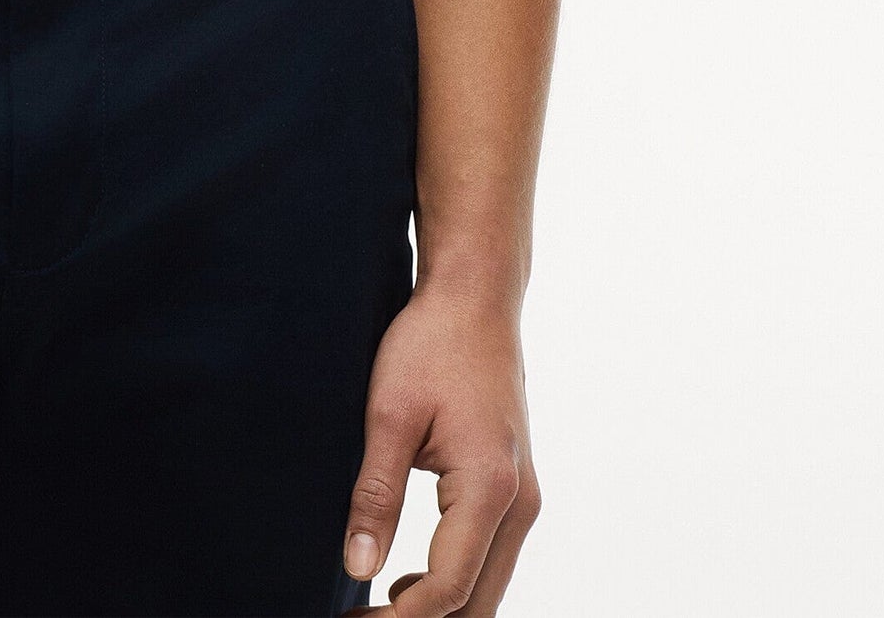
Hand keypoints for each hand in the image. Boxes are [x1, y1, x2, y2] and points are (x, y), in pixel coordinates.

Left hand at [342, 283, 540, 614]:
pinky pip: (491, 559)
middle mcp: (521, 503)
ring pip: (489, 587)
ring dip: (440, 608)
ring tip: (376, 609)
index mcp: (491, 486)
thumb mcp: (388, 414)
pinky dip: (456, 583)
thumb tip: (358, 568)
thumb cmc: (431, 343)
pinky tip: (408, 579)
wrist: (475, 297)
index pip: (449, 587)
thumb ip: (376, 495)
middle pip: (478, 603)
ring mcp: (525, 498)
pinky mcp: (517, 490)